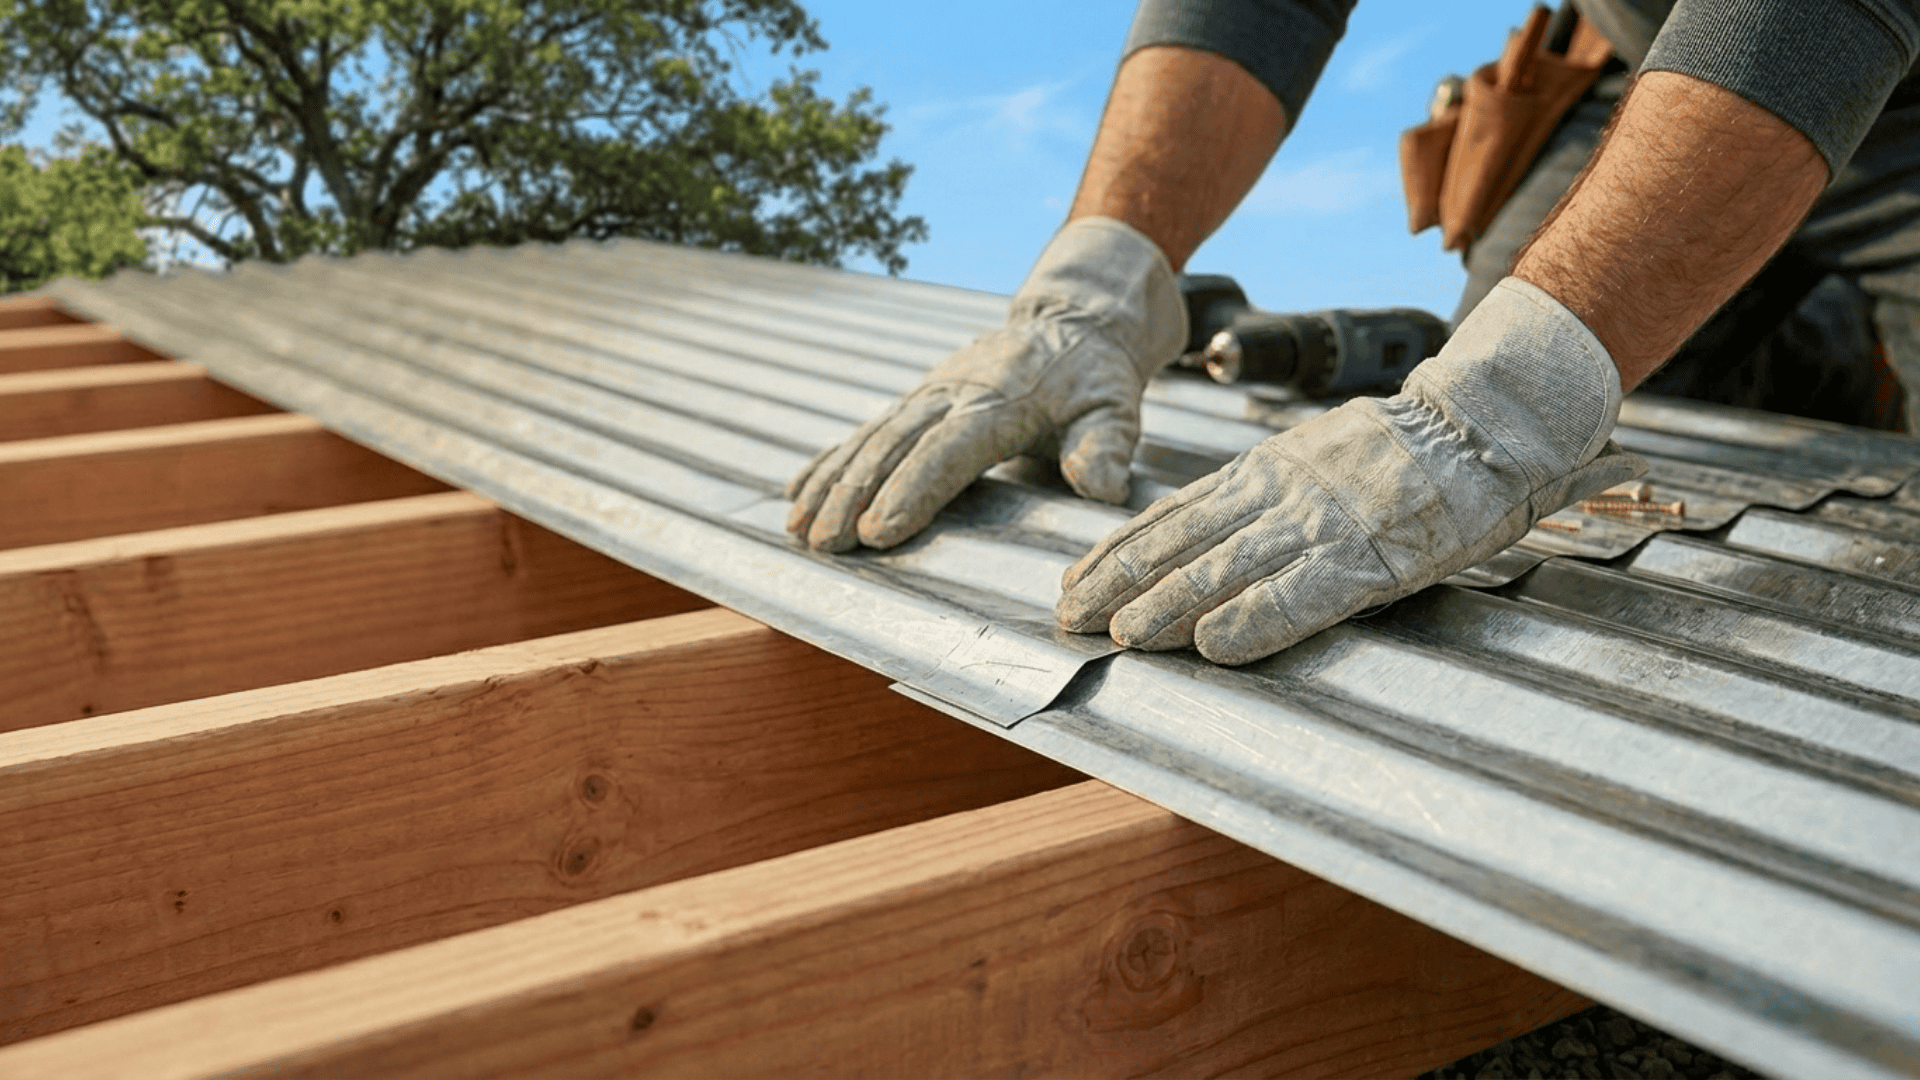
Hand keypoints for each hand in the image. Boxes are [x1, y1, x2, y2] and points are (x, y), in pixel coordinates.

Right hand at [786, 217, 1184, 551]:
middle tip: (825, 542)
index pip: (946, 450)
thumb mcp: (1115, 407)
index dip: (911, 490)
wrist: (1071, 322)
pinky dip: (828, 461)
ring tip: (799, 528)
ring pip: (870, 440)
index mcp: (999, 402)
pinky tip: (796, 492)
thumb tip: (1101, 487)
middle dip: (853, 497)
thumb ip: (1106, 446)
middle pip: (893, 448)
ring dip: (830, 484)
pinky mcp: (916, 400)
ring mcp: (927, 395)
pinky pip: (865, 431)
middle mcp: (951, 394)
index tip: (878, 530)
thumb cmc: (1094, 378)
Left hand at [1056, 277, 1645, 664]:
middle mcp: (1276, 494)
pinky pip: (1299, 596)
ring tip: (1118, 638)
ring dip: (1164, 608)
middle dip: (1118, 585)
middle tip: (1069, 620)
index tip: (1073, 581)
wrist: (1480, 425)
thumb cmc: (1399, 452)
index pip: (1169, 515)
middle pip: (1179, 544)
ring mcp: (1319, 524)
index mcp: (1262, 471)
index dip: (1116, 552)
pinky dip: (1252, 622)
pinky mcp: (1365, 557)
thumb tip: (1205, 533)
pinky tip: (1212, 646)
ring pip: (1223, 570)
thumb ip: (1261, 492)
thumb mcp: (1310, 457)